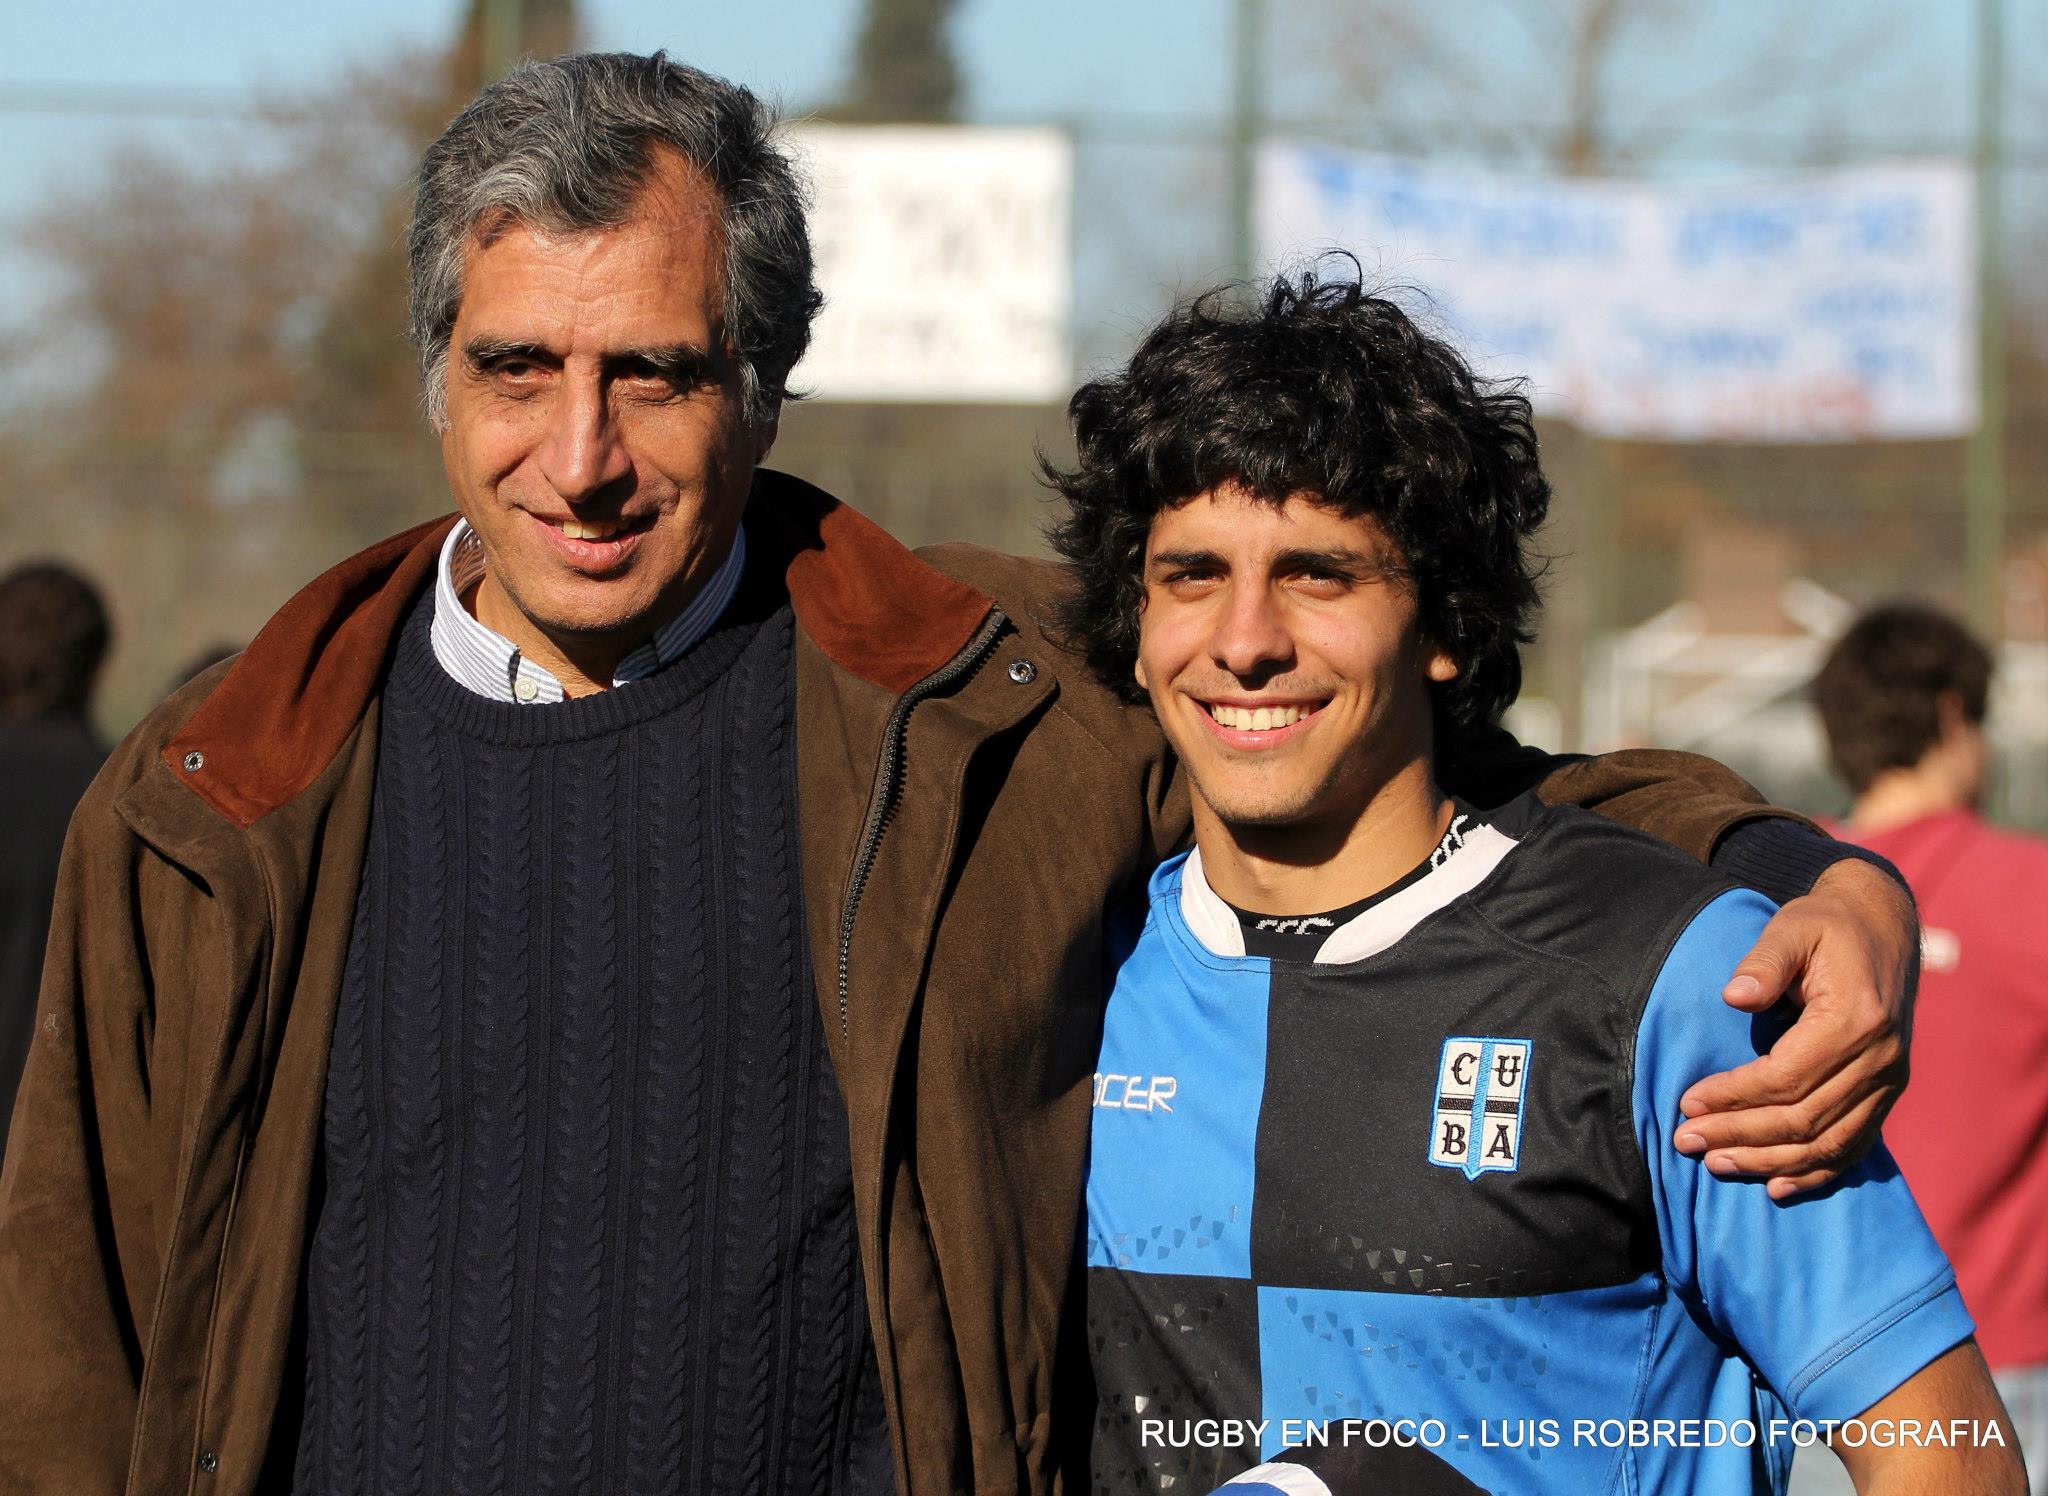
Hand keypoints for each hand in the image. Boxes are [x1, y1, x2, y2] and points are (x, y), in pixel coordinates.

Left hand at [1671, 859, 1916, 1198]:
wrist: (1883, 929)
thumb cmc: (1825, 928)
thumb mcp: (1792, 928)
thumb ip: (1764, 960)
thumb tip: (1734, 996)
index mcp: (1855, 1020)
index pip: (1785, 1078)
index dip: (1733, 1096)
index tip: (1686, 1103)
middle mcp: (1880, 1059)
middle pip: (1802, 1119)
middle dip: (1739, 1135)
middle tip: (1685, 1142)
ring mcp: (1890, 1081)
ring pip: (1827, 1142)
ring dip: (1769, 1161)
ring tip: (1716, 1164)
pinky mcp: (1888, 1092)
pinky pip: (1854, 1146)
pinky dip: (1816, 1172)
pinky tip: (1777, 1186)